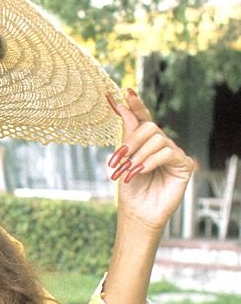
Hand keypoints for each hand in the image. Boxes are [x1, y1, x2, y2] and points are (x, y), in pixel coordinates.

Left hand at [106, 90, 195, 231]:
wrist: (138, 212)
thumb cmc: (130, 188)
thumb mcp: (124, 158)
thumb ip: (127, 133)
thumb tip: (122, 106)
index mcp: (146, 142)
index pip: (143, 118)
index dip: (136, 105)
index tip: (125, 92)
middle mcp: (162, 145)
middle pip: (149, 126)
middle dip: (131, 141)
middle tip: (120, 158)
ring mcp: (174, 154)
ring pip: (157, 139)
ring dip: (139, 155)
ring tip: (130, 171)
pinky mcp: (183, 165)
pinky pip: (167, 152)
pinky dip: (151, 161)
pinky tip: (141, 171)